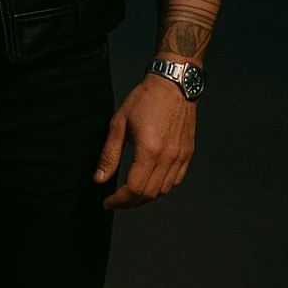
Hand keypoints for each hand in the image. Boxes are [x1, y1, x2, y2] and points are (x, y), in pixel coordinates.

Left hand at [93, 72, 196, 210]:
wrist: (173, 84)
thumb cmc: (144, 99)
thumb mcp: (119, 124)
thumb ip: (109, 155)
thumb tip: (99, 179)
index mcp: (149, 151)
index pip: (134, 189)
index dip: (119, 200)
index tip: (107, 202)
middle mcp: (168, 157)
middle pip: (149, 194)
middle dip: (130, 202)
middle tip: (116, 201)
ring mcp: (181, 156)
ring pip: (163, 190)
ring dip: (146, 197)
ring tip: (130, 194)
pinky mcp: (188, 153)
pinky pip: (176, 180)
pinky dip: (162, 187)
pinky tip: (150, 183)